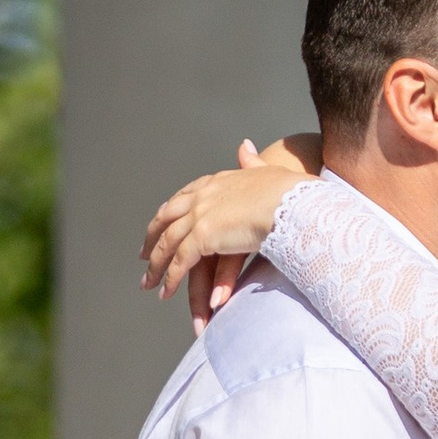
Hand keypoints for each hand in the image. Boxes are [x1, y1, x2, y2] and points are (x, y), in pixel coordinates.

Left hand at [143, 134, 318, 328]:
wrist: (293, 199)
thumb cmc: (290, 189)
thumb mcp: (267, 171)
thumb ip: (252, 162)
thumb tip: (245, 146)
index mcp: (216, 182)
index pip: (184, 197)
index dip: (171, 212)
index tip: (162, 223)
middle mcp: (202, 196)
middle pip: (167, 219)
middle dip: (154, 238)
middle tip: (144, 255)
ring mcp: (200, 215)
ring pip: (168, 243)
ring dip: (157, 266)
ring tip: (150, 284)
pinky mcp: (203, 236)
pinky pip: (181, 262)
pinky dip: (171, 278)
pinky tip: (166, 292)